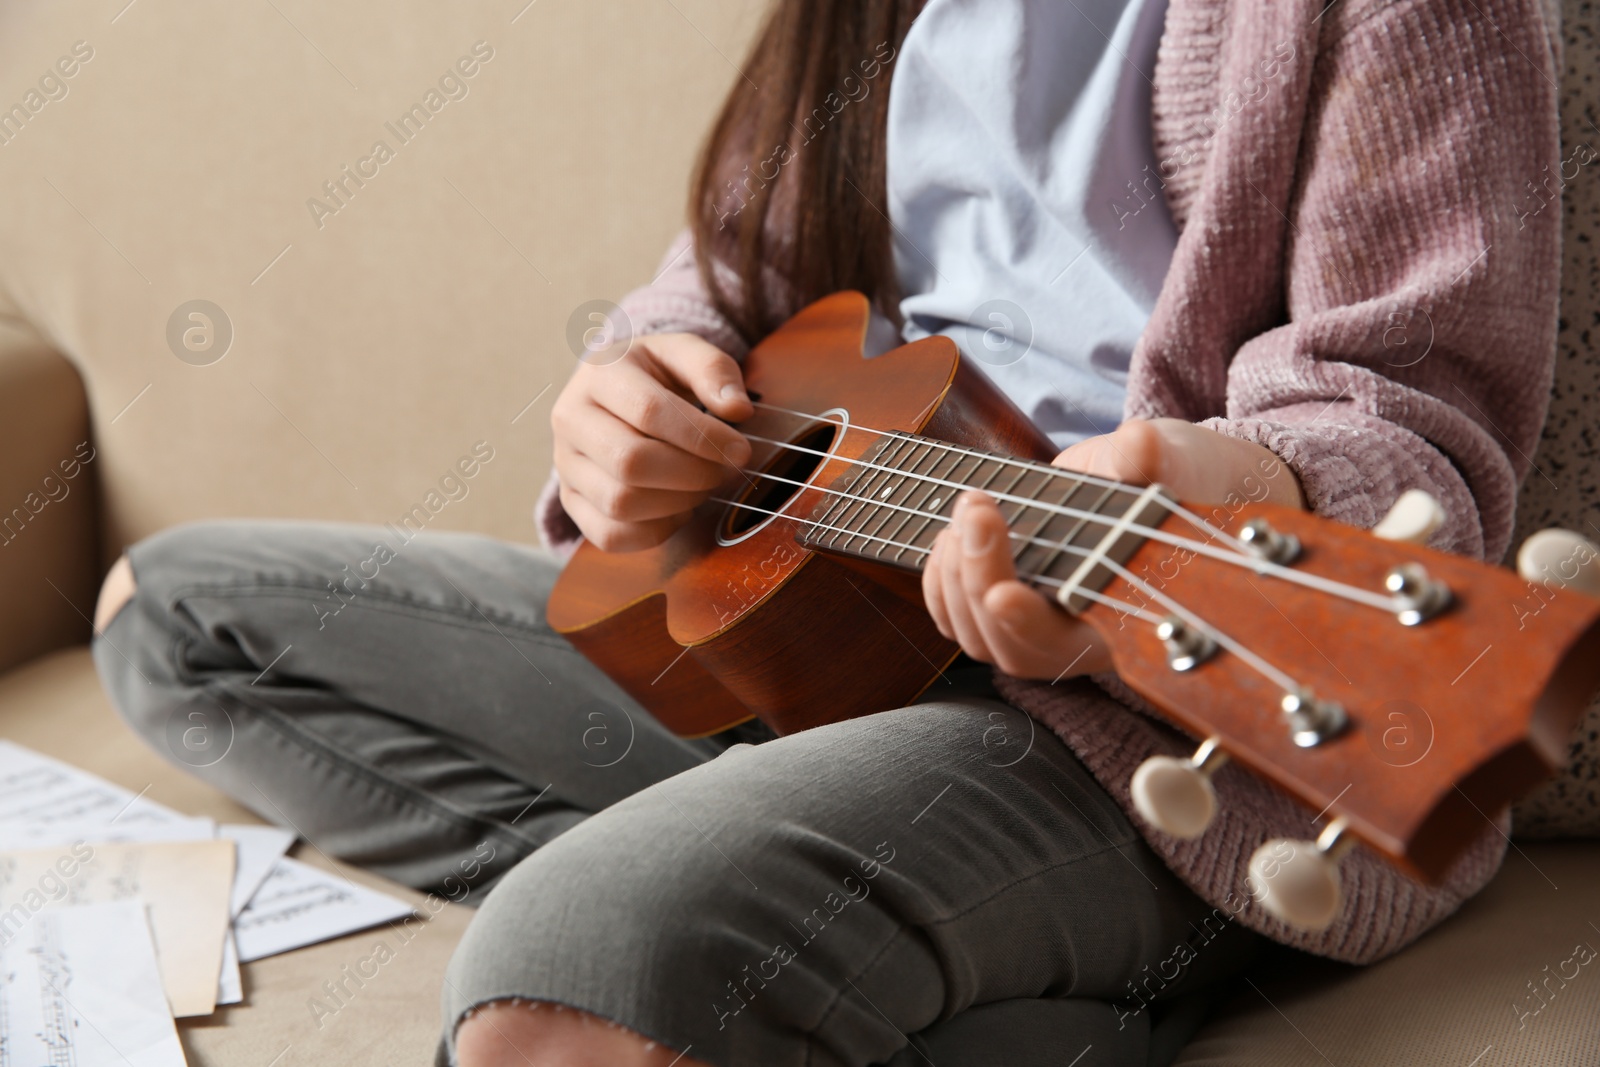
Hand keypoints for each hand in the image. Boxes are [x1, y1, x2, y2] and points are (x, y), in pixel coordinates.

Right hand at [552, 333, 752, 551]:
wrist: (612, 392)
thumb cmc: (653, 375)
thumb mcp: (683, 353)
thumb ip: (713, 370)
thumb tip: (737, 410)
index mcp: (599, 372)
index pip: (648, 411)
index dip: (702, 437)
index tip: (739, 450)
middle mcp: (571, 418)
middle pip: (630, 462)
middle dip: (692, 474)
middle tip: (721, 470)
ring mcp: (565, 464)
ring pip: (619, 503)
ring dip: (677, 503)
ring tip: (700, 486)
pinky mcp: (571, 500)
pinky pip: (609, 534)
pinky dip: (654, 532)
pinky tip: (676, 509)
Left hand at [922, 418, 1304, 681]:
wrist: (1155, 477)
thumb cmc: (1177, 477)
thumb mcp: (1177, 458)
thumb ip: (1156, 458)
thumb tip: (1140, 445)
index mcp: (1129, 619)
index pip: (1071, 646)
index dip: (1029, 626)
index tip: (1002, 593)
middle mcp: (1079, 636)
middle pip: (1008, 647)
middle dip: (979, 578)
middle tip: (979, 508)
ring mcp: (1037, 626)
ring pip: (974, 636)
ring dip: (954, 575)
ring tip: (971, 509)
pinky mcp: (1007, 604)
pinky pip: (956, 618)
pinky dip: (940, 579)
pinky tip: (951, 534)